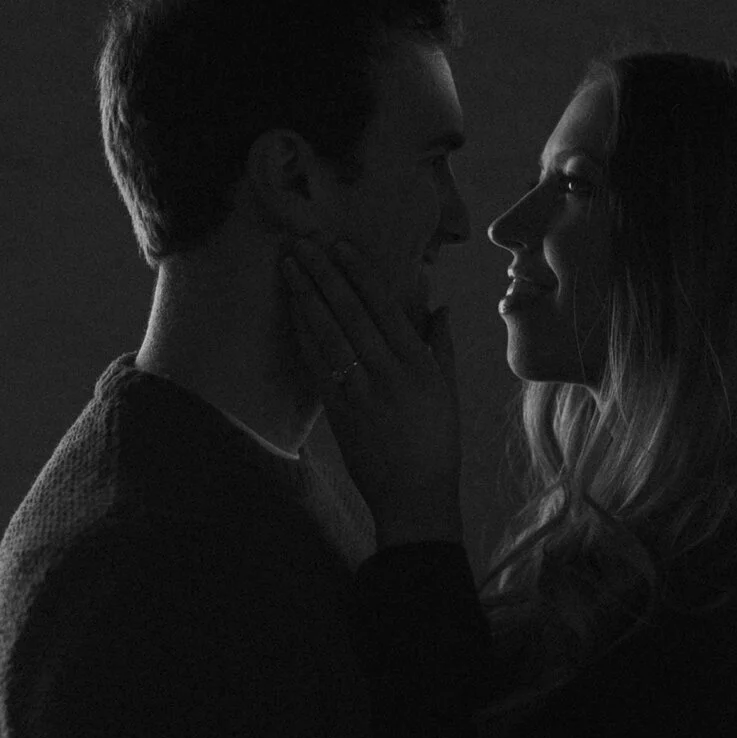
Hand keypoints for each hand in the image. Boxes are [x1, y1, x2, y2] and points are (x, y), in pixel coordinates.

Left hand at [280, 236, 463, 545]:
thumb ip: (440, 346)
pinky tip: (291, 311)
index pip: (383, 305)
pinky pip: (317, 363)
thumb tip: (440, 307)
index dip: (358, 271)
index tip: (339, 244)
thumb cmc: (436, 442)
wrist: (414, 495)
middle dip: (323, 273)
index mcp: (418, 361)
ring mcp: (360, 389)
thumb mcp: (447, 390)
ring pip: (328, 332)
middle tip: (301, 243)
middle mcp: (388, 370)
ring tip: (289, 266)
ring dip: (305, 295)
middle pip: (349, 311)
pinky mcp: (338, 409)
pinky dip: (302, 333)